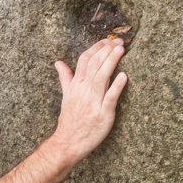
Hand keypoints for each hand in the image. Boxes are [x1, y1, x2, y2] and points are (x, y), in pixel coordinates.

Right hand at [49, 38, 127, 162]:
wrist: (68, 141)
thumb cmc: (69, 119)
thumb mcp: (66, 96)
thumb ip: (66, 78)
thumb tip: (58, 63)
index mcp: (76, 85)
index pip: (85, 60)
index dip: (96, 48)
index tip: (106, 41)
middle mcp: (83, 90)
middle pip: (95, 65)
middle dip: (106, 51)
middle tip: (119, 42)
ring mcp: (93, 102)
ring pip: (102, 77)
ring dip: (111, 62)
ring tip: (121, 50)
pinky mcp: (103, 114)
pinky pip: (110, 98)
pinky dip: (116, 86)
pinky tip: (124, 76)